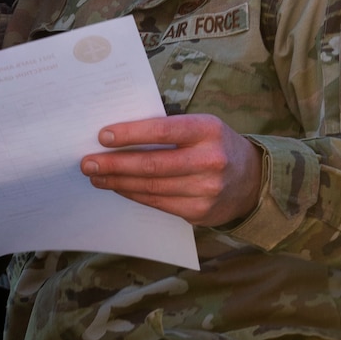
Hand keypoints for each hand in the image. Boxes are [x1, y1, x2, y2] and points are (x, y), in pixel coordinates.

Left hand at [81, 114, 263, 228]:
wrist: (252, 180)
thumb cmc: (215, 146)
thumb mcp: (202, 126)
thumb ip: (168, 129)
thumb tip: (118, 135)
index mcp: (208, 130)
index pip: (162, 131)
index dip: (130, 134)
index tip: (102, 136)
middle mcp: (209, 160)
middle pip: (152, 164)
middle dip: (115, 164)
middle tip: (88, 162)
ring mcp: (206, 190)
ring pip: (151, 187)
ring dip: (118, 182)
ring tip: (96, 176)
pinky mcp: (200, 212)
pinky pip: (158, 203)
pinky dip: (134, 195)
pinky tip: (118, 187)